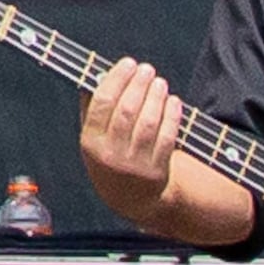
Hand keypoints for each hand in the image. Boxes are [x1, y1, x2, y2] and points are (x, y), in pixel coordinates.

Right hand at [80, 57, 185, 209]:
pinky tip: (173, 102)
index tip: (127, 64)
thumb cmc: (109, 161)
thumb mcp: (92, 140)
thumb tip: (98, 76)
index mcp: (91, 142)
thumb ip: (91, 111)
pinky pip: (167, 138)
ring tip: (159, 82)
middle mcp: (111, 153)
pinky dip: (171, 117)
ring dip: (155, 98)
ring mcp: (135, 163)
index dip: (116, 80)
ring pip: (148, 123)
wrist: (131, 200)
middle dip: (138, 85)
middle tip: (146, 69)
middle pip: (126, 110)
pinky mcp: (158, 170)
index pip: (102, 103)